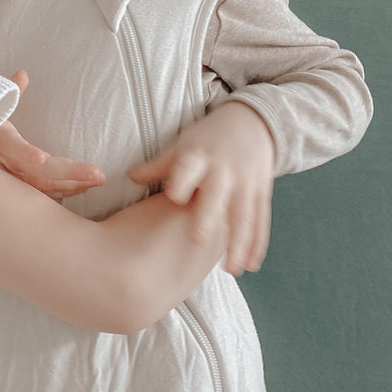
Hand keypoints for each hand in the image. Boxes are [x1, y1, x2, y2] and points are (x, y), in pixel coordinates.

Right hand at [0, 70, 104, 199]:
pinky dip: (63, 190)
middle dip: (69, 175)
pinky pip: (42, 193)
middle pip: (37, 174)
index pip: (12, 147)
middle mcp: (3, 164)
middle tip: (98, 175)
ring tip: (97, 180)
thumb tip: (23, 74)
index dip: (26, 153)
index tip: (42, 158)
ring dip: (72, 185)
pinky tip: (83, 187)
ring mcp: (10, 179)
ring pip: (42, 187)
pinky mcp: (17, 190)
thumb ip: (10, 92)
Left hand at [127, 101, 274, 275]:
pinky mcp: (261, 192)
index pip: (188, 167)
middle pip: (216, 195)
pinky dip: (256, 243)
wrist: (253, 122)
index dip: (182, 180)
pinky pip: (260, 220)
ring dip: (238, 243)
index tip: (174, 196)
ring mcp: (245, 182)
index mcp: (199, 156)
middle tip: (198, 241)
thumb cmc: (207, 138)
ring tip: (231, 270)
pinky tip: (250, 265)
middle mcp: (224, 169)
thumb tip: (130, 177)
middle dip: (208, 216)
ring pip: (243, 215)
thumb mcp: (182, 145)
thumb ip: (158, 166)